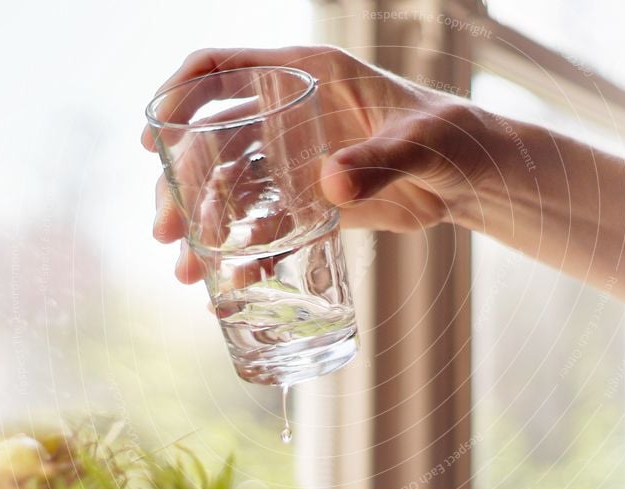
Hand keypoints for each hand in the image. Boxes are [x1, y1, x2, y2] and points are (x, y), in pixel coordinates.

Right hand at [142, 45, 496, 282]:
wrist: (472, 178)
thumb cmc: (453, 138)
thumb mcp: (421, 143)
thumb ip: (380, 159)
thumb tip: (329, 186)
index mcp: (306, 76)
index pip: (223, 70)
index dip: (179, 96)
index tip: (152, 135)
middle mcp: (290, 117)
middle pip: (213, 142)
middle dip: (182, 185)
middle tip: (167, 230)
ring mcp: (298, 161)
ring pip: (231, 189)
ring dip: (203, 227)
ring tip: (187, 271)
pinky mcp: (313, 203)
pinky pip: (267, 226)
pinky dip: (246, 253)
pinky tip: (232, 282)